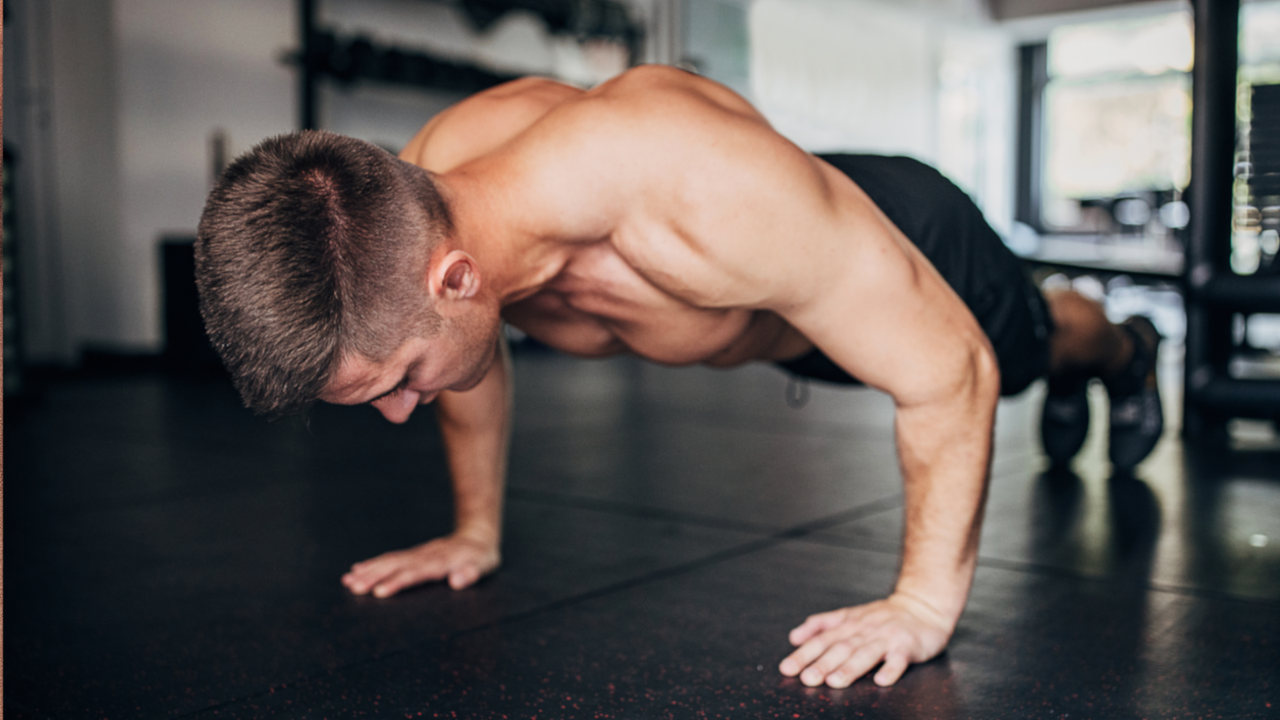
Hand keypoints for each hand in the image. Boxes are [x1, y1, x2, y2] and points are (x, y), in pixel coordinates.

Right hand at [342, 532, 500, 597]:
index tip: (379, 592)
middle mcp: (425, 556)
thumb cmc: (482, 556)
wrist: (477, 534)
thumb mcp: (484, 564)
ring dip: (368, 570)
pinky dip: (373, 563)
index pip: (416, 573)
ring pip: (389, 561)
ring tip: (347, 580)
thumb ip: (472, 573)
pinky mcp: (414, 554)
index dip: (398, 582)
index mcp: (441, 562)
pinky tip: (358, 569)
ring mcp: (418, 553)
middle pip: (396, 565)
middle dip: (374, 576)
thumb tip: (457, 581)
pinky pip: (391, 558)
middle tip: (353, 586)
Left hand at [778, 593, 951, 687]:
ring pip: (866, 654)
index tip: (787, 668)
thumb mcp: (849, 615)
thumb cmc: (884, 616)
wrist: (923, 606)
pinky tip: (881, 681)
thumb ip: (822, 625)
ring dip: (850, 668)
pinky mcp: (908, 646)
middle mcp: (865, 630)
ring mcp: (887, 638)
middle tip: (807, 679)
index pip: (822, 640)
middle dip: (822, 664)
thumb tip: (794, 636)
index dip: (804, 654)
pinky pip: (899, 659)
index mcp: (849, 624)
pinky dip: (890, 670)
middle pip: (841, 648)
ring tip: (835, 682)